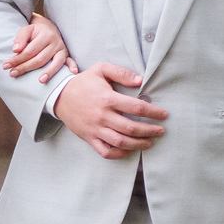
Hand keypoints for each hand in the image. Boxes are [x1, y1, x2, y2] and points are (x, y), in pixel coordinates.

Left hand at [3, 13, 78, 83]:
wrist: (49, 28)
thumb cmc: (35, 31)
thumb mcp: (26, 30)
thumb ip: (20, 39)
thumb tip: (15, 50)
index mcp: (45, 35)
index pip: (29, 51)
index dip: (17, 59)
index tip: (6, 66)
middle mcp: (55, 42)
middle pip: (40, 59)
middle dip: (25, 67)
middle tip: (12, 74)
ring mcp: (62, 49)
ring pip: (55, 62)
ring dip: (49, 72)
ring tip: (40, 81)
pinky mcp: (66, 54)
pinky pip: (70, 61)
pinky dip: (72, 66)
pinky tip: (72, 73)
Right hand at [51, 63, 167, 159]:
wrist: (59, 96)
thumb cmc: (83, 83)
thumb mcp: (100, 69)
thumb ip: (121, 72)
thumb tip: (140, 80)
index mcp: (107, 99)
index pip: (135, 107)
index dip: (153, 112)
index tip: (164, 115)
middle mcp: (102, 116)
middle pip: (131, 128)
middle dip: (150, 130)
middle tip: (161, 131)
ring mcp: (95, 129)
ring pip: (121, 142)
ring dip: (138, 144)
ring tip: (150, 142)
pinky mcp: (89, 138)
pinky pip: (106, 151)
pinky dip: (119, 154)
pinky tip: (129, 150)